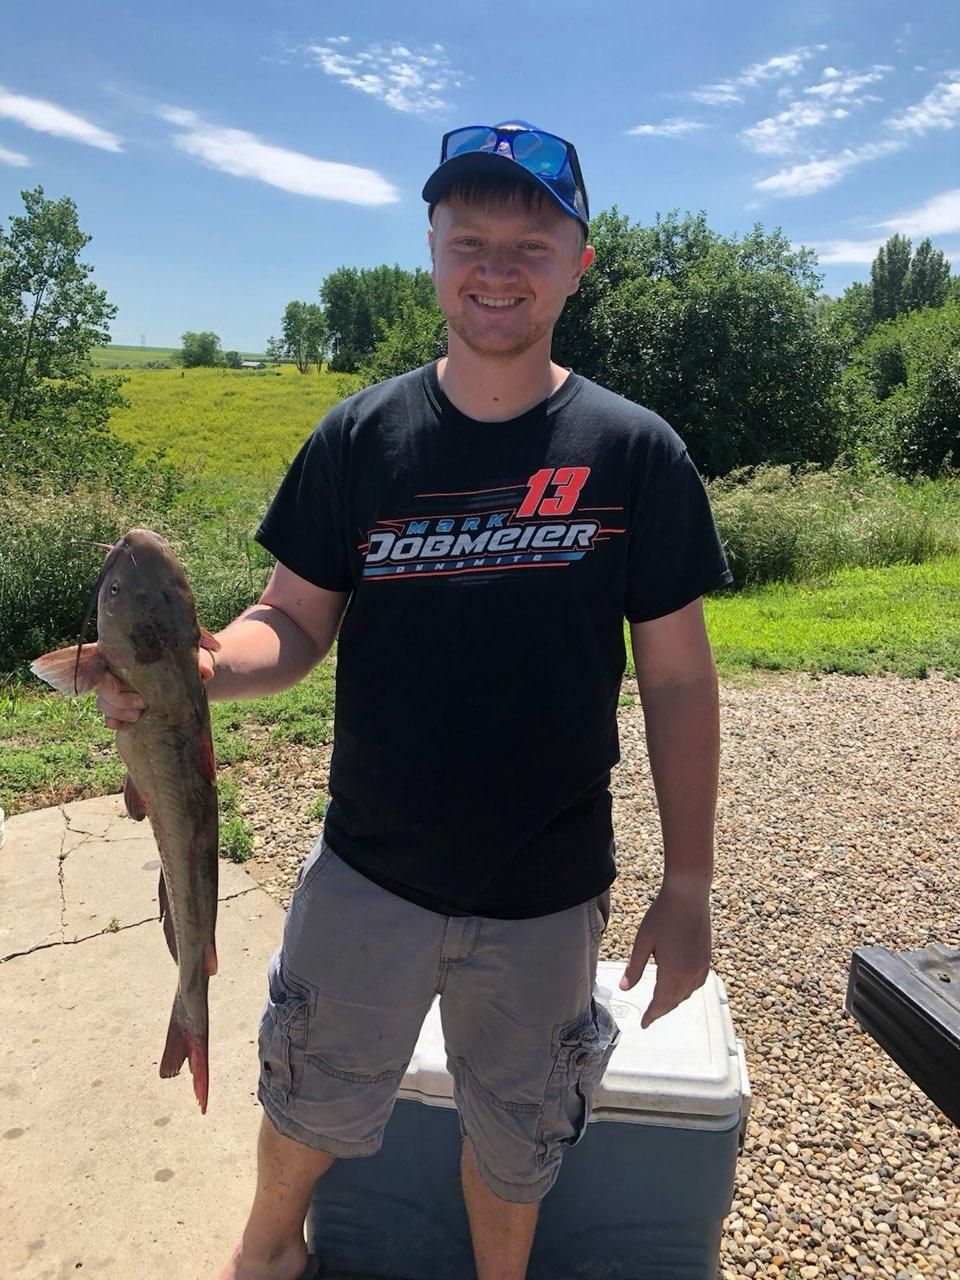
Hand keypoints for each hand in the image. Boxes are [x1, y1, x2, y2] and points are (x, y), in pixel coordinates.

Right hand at [96, 651, 214, 730]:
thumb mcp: (190, 657)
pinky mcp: (122, 706)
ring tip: (139, 716)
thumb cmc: (184, 659)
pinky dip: (113, 721)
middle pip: (103, 686)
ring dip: (118, 712)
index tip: (120, 686)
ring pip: (103, 702)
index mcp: (128, 653)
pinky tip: (119, 727)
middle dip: (119, 699)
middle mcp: (118, 670)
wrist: (188, 674)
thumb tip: (207, 673)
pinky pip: (109, 715)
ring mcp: (118, 689)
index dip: (108, 677)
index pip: (103, 661)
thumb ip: (196, 662)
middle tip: (142, 704)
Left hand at [619, 878, 711, 1028]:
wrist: (688, 896)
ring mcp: (701, 966)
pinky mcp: (707, 957)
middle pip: (675, 1000)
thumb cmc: (663, 915)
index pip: (661, 1002)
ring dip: (675, 1001)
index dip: (652, 1015)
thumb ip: (634, 967)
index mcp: (673, 972)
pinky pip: (698, 983)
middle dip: (662, 1010)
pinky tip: (681, 986)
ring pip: (688, 993)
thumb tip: (625, 987)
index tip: (644, 1024)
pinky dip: (687, 990)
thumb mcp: (643, 941)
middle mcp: (690, 973)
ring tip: (662, 1003)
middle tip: (650, 1016)